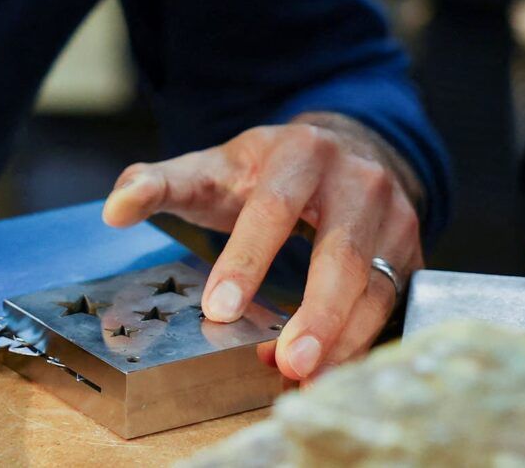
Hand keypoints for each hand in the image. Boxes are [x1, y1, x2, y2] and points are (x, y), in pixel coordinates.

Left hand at [101, 115, 423, 382]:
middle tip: (281, 362)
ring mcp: (392, 217)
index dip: (246, 261)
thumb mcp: (214, 166)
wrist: (350, 147)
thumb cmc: (268, 169)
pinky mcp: (411, 252)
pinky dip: (361, 342)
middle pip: (340, 254)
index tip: (218, 310)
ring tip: (301, 377)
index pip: (272, 209)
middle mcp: (356, 181)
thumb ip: (159, 183)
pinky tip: (328, 370)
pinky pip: (392, 304)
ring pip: (374, 286)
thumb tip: (113, 209)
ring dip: (340, 338)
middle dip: (314, 313)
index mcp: (299, 153)